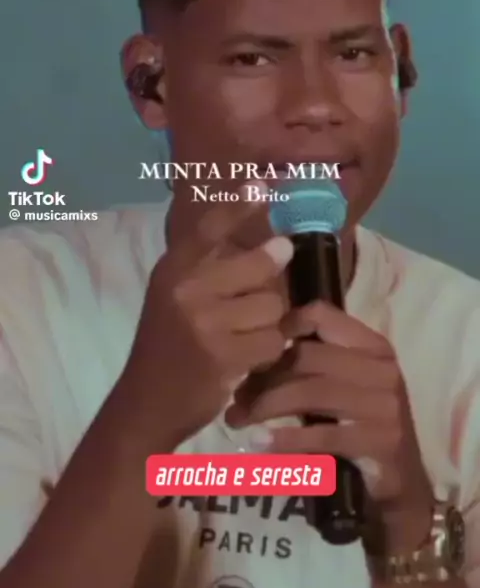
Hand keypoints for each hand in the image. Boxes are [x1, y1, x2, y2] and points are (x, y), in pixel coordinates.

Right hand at [129, 182, 293, 448]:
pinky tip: (249, 360)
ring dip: (270, 323)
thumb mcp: (175, 297)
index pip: (210, 228)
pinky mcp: (222, 356)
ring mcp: (203, 322)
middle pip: (260, 266)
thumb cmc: (168, 345)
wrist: (145, 404)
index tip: (264, 184)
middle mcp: (185, 288)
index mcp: (173, 269)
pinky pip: (273, 341)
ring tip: (246, 336)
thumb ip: (210, 268)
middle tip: (263, 293)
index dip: (240, 205)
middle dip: (270, 282)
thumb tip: (273, 244)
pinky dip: (269, 352)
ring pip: (272, 306)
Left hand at [226, 300, 434, 551]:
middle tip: (238, 399)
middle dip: (264, 378)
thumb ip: (316, 364)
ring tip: (238, 420)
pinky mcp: (379, 441)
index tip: (258, 351)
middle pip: (306, 357)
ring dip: (265, 407)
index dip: (284, 325)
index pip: (322, 315)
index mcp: (373, 346)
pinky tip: (262, 444)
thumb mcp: (347, 386)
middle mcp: (381, 369)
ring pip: (309, 392)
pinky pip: (321, 434)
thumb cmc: (365, 426)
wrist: (404, 484)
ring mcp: (383, 405)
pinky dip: (286, 439)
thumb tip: (255, 353)